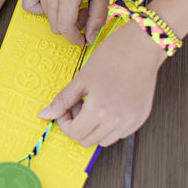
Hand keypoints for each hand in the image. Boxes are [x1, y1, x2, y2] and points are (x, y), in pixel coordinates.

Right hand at [22, 0, 110, 44]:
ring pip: (46, 16)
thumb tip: (91, 38)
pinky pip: (30, 4)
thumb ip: (98, 15)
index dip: (76, 38)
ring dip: (61, 16)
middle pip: (56, 25)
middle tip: (86, 11)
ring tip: (75, 1)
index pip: (66, 27)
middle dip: (72, 26)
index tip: (84, 38)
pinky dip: (41, 8)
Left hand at [38, 21, 165, 146]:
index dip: (65, 122)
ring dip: (94, 127)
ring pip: (104, 140)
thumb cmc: (112, 56)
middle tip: (79, 104)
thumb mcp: (82, 77)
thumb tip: (45, 114)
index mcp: (99, 110)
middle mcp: (117, 121)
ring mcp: (131, 121)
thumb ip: (63, 100)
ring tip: (95, 104)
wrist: (142, 46)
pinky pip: (120, 133)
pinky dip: (110, 126)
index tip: (65, 109)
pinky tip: (108, 105)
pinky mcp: (140, 118)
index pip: (74, 133)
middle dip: (78, 125)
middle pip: (88, 140)